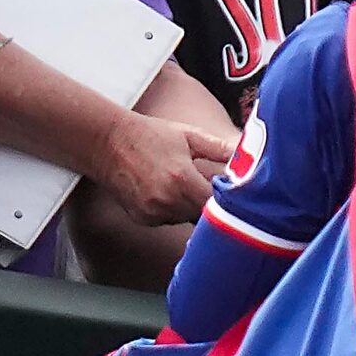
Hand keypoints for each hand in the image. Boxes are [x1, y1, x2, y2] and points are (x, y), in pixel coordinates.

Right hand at [92, 110, 235, 225]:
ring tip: (181, 184)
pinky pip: (167, 220)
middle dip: (207, 203)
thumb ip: (220, 149)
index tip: (230, 192)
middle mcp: (167, 201)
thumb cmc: (149, 135)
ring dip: (189, 207)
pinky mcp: (142, 218)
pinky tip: (163, 190)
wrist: (106, 142)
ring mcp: (152, 212)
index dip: (226, 199)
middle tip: (206, 184)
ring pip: (185, 219)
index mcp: (182, 179)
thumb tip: (249, 154)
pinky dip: (170, 210)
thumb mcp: (188, 136)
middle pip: (202, 215)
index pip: (217, 204)